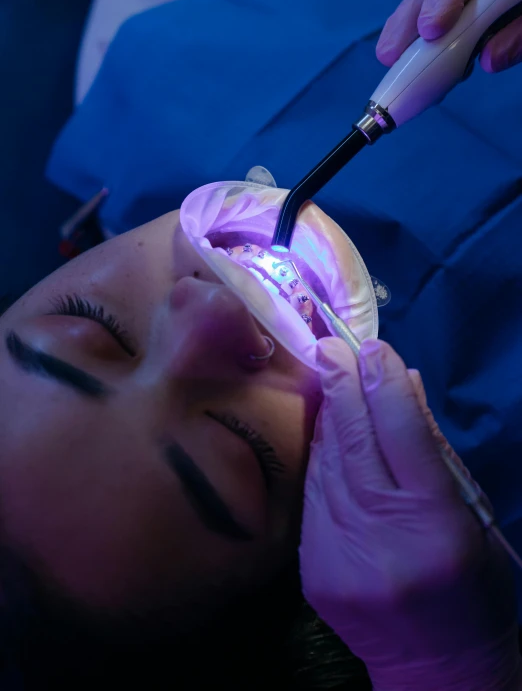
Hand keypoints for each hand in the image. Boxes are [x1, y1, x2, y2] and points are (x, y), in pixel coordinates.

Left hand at [300, 337, 520, 690]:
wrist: (437, 669)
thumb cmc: (472, 587)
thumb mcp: (475, 516)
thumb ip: (437, 451)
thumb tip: (405, 385)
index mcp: (437, 524)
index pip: (405, 435)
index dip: (385, 385)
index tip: (371, 347)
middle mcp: (384, 537)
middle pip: (355, 443)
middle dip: (341, 386)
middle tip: (328, 345)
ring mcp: (340, 555)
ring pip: (327, 465)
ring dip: (327, 417)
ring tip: (326, 377)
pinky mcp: (312, 569)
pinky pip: (313, 495)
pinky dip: (319, 458)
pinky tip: (323, 431)